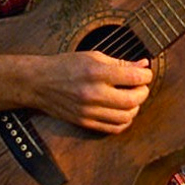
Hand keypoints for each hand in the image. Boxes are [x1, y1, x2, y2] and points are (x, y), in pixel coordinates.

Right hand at [32, 51, 151, 133]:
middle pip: (133, 99)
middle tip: (141, 86)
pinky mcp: (85, 122)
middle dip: (143, 92)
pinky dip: (124, 121)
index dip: (146, 75)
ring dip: (135, 108)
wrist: (39, 82)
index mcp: (95, 72)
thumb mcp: (91, 56)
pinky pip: (114, 128)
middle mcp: (92, 93)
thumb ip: (119, 62)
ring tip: (131, 98)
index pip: (133, 77)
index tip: (145, 73)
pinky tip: (122, 111)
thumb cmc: (64, 66)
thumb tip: (143, 65)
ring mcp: (88, 110)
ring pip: (126, 117)